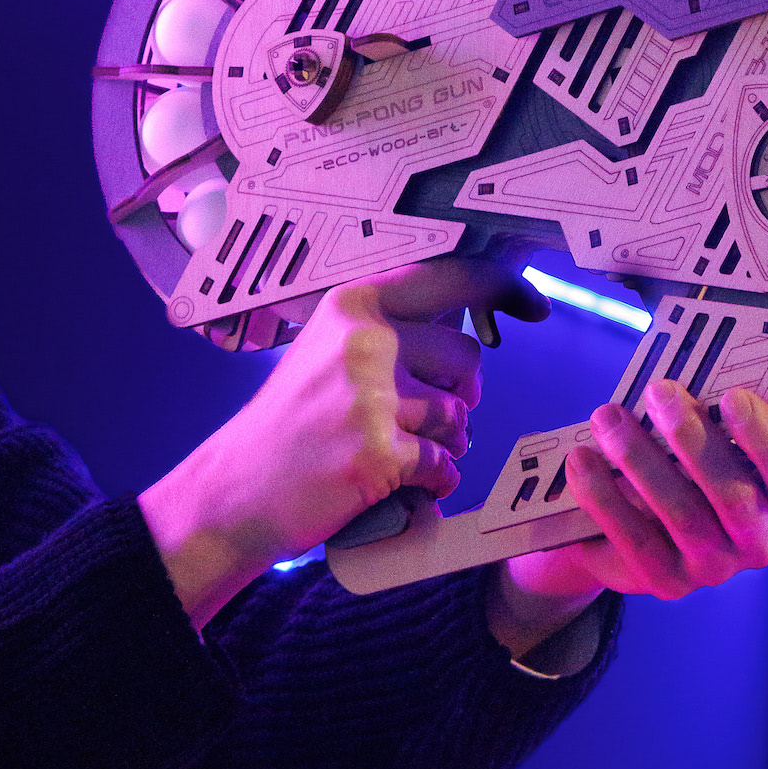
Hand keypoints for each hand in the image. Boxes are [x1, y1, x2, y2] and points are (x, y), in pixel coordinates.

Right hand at [141, 258, 547, 627]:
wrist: (234, 492)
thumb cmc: (289, 425)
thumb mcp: (328, 351)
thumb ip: (390, 331)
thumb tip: (465, 329)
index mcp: (354, 307)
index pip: (451, 276)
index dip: (502, 287)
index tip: (533, 303)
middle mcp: (364, 343)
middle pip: (465, 355)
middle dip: (465, 392)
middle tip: (441, 416)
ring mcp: (370, 399)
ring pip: (458, 415)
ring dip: (447, 442)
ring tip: (407, 453)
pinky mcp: (377, 454)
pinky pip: (443, 465)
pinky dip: (435, 480)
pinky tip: (408, 484)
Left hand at [487, 380, 767, 656]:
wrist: (648, 528)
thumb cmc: (696, 467)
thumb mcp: (721, 442)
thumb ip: (726, 419)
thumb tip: (714, 387)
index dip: (765, 439)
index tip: (732, 395)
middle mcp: (759, 543)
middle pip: (732, 495)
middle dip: (692, 437)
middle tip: (659, 392)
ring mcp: (714, 568)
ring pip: (680, 515)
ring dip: (640, 459)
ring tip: (609, 418)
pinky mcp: (667, 582)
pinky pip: (635, 539)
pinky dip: (605, 496)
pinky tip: (584, 461)